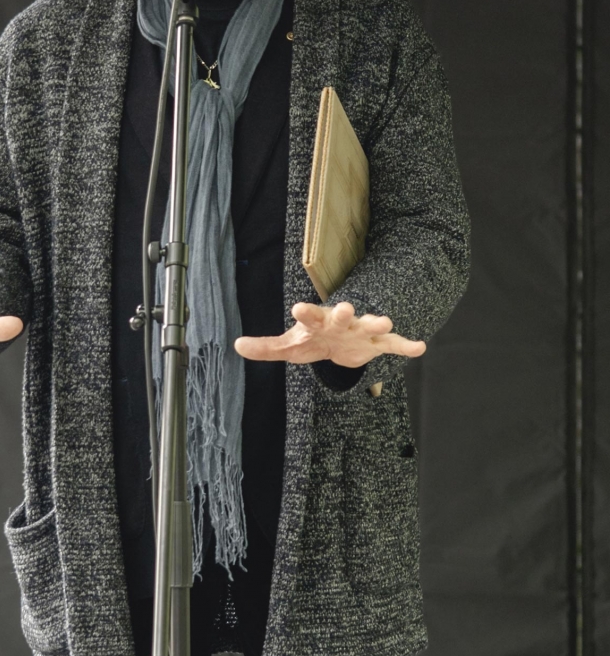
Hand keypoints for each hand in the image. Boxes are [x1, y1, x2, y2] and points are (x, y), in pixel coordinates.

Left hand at [234, 301, 425, 367]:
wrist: (339, 343)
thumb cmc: (312, 340)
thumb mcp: (289, 346)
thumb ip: (266, 347)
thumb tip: (236, 346)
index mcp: (317, 322)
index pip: (309, 316)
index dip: (305, 313)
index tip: (297, 308)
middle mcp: (340, 322)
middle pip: (342, 315)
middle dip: (344, 312)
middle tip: (347, 308)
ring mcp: (360, 331)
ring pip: (370, 325)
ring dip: (378, 322)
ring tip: (388, 321)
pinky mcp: (377, 343)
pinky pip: (393, 344)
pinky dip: (406, 346)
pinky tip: (419, 347)